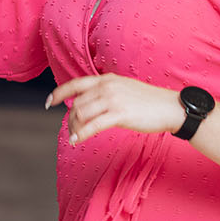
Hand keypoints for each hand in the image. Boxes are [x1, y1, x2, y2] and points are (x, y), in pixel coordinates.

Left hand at [46, 73, 183, 144]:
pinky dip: (81, 134)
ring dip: (74, 128)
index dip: (59, 92)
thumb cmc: (149, 102)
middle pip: (77, 103)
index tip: (49, 102)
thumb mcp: (124, 89)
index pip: (76, 84)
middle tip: (70, 131)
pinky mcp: (120, 113)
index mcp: (107, 79)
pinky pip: (93, 125)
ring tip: (75, 137)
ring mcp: (113, 99)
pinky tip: (76, 141)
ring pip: (82, 114)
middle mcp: (107, 86)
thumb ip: (106, 93)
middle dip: (69, 119)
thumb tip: (89, 104)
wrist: (170, 108)